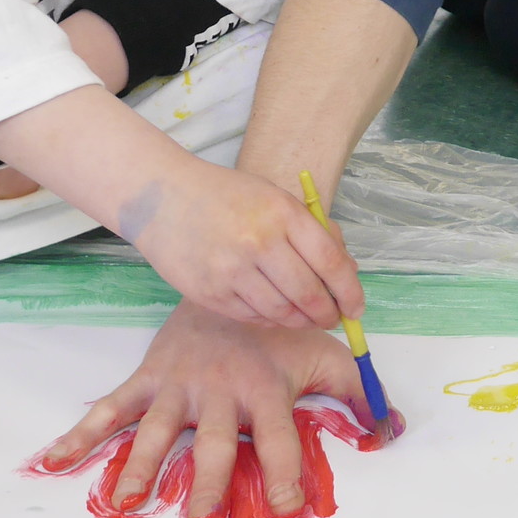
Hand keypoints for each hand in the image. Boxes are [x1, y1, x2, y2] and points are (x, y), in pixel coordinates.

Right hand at [37, 300, 367, 517]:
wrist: (233, 269)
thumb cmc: (282, 329)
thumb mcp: (327, 353)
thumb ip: (359, 393)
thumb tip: (391, 430)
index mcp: (266, 390)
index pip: (280, 439)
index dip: (284, 473)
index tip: (285, 507)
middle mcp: (221, 392)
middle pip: (215, 443)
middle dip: (209, 480)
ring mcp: (180, 386)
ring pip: (157, 431)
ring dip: (141, 467)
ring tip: (126, 504)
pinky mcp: (149, 378)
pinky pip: (110, 408)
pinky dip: (81, 434)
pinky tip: (53, 462)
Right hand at [124, 150, 362, 327]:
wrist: (161, 197)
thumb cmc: (226, 196)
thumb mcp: (275, 199)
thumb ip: (312, 232)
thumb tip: (349, 272)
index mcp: (283, 213)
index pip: (330, 261)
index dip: (350, 291)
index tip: (357, 307)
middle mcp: (259, 242)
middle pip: (309, 294)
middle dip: (328, 314)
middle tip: (334, 319)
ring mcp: (232, 270)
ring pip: (282, 312)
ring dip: (301, 322)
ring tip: (307, 319)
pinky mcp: (209, 293)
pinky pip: (252, 317)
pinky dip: (271, 320)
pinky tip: (276, 313)